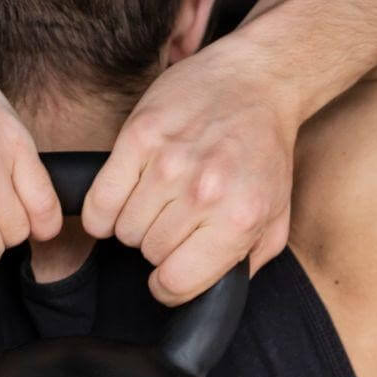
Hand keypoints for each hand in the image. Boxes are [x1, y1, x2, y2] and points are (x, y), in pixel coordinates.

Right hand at [82, 34, 299, 304]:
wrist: (256, 80)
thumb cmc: (264, 150)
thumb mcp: (276, 214)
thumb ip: (249, 261)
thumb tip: (213, 295)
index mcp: (239, 218)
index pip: (175, 282)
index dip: (170, 286)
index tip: (171, 272)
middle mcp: (203, 192)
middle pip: (148, 253)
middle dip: (158, 246)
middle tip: (173, 222)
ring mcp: (167, 163)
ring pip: (122, 229)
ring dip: (133, 224)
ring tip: (155, 203)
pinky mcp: (138, 136)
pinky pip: (100, 200)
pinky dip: (103, 210)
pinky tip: (122, 199)